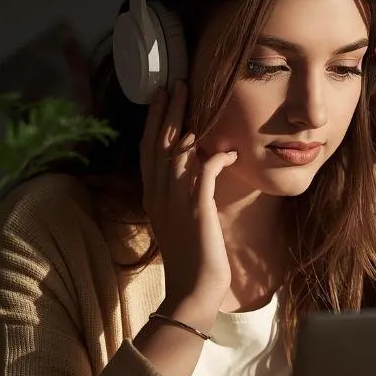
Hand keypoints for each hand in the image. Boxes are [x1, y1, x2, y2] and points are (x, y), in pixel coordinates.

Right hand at [140, 80, 236, 307]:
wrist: (193, 291)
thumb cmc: (192, 259)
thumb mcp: (180, 220)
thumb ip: (183, 194)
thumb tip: (198, 170)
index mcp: (153, 198)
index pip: (148, 151)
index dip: (153, 122)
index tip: (160, 98)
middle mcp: (159, 196)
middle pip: (158, 143)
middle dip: (166, 111)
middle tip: (173, 84)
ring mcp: (176, 202)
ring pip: (175, 151)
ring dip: (184, 121)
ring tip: (191, 96)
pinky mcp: (197, 210)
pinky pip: (203, 173)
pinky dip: (215, 157)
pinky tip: (227, 150)